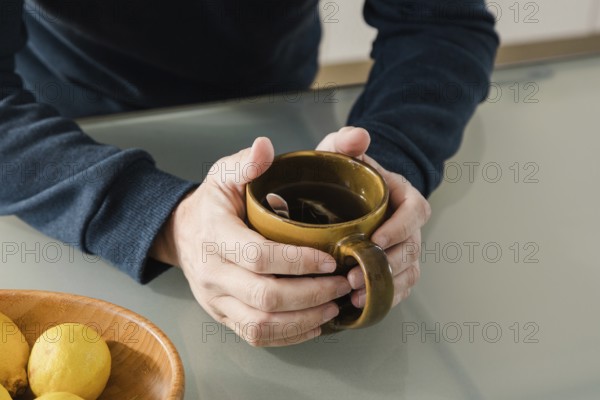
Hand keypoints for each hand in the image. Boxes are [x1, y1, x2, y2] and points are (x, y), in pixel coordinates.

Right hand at [151, 137, 350, 346]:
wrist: (183, 233)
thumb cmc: (213, 203)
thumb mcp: (225, 174)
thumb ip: (247, 162)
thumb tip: (266, 146)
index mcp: (215, 235)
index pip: (259, 256)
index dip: (298, 261)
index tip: (330, 258)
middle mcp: (212, 273)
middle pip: (264, 297)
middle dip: (311, 294)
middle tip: (343, 284)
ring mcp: (216, 300)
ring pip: (261, 325)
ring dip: (304, 319)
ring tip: (335, 305)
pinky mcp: (223, 316)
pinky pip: (255, 336)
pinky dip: (290, 335)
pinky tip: (315, 324)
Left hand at [316, 127, 430, 307]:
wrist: (342, 194)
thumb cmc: (343, 173)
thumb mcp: (340, 151)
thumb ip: (346, 141)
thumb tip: (357, 136)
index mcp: (404, 196)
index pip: (414, 212)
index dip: (399, 228)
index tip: (374, 240)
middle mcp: (409, 224)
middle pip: (411, 248)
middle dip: (386, 265)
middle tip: (354, 276)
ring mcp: (404, 247)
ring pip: (408, 271)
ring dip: (384, 286)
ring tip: (354, 295)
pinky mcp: (395, 267)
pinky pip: (400, 286)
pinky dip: (384, 297)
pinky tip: (360, 305)